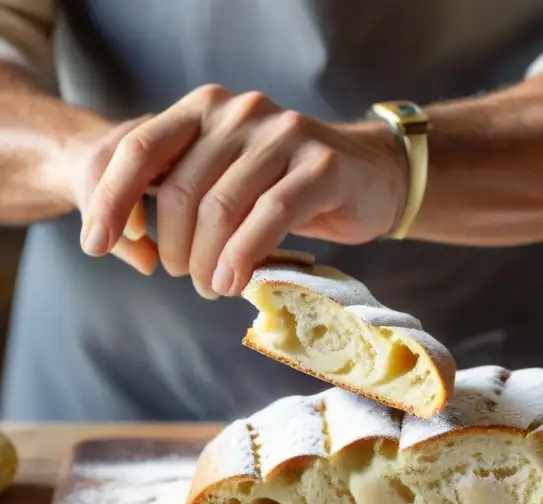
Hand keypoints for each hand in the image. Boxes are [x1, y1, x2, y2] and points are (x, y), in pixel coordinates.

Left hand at [73, 85, 404, 296]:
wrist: (373, 176)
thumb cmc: (290, 187)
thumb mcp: (229, 176)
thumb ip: (186, 188)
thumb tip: (133, 239)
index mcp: (205, 107)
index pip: (140, 149)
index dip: (112, 201)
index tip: (98, 246)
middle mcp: (241, 112)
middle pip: (179, 189)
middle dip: (172, 246)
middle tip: (184, 276)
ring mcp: (283, 135)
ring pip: (221, 208)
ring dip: (206, 261)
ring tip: (211, 286)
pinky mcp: (321, 168)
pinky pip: (268, 217)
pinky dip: (242, 256)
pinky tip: (233, 282)